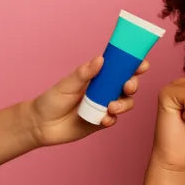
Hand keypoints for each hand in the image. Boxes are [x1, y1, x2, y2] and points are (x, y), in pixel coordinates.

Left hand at [28, 56, 148, 145]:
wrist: (41, 126)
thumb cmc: (51, 101)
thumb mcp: (67, 84)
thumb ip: (84, 73)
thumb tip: (100, 59)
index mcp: (97, 77)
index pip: (119, 68)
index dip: (133, 65)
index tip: (142, 64)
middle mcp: (104, 91)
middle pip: (127, 85)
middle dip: (132, 85)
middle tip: (127, 87)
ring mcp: (104, 106)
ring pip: (125, 103)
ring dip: (124, 104)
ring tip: (111, 108)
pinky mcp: (102, 121)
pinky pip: (115, 119)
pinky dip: (112, 119)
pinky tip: (104, 120)